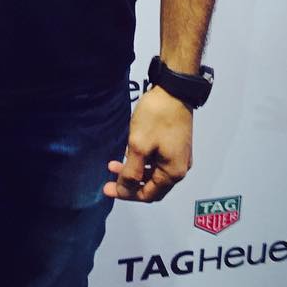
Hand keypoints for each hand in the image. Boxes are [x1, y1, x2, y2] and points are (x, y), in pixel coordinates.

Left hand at [104, 85, 192, 202]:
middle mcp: (180, 169)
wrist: (174, 91)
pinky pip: (157, 162)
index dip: (126, 194)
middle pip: (152, 186)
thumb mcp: (139, 146)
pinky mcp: (176, 145)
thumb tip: (124, 190)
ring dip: (134, 171)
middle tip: (109, 178)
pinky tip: (129, 154)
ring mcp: (179, 157)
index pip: (148, 195)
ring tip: (114, 163)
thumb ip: (131, 172)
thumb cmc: (156, 118)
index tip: (107, 188)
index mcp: (173, 173)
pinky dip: (143, 162)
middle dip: (129, 184)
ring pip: (154, 173)